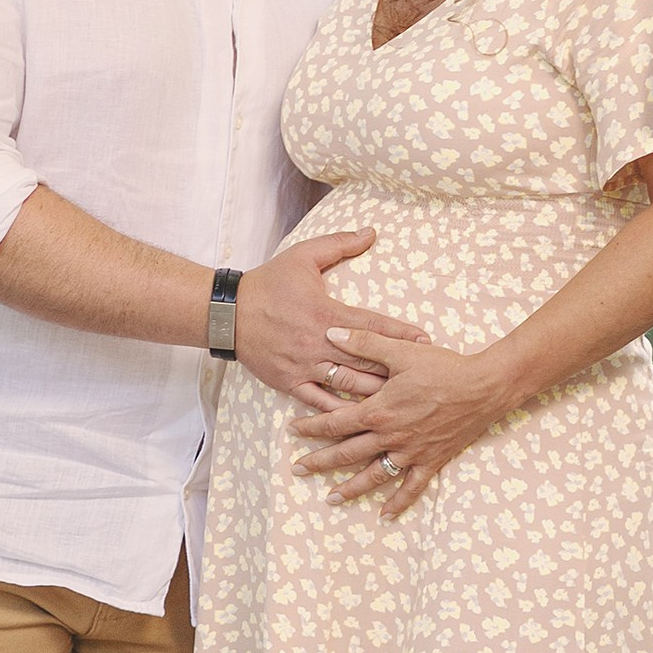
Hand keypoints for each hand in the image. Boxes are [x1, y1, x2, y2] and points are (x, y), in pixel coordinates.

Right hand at [233, 235, 429, 402]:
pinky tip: (360, 420)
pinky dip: (340, 412)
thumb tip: (371, 232)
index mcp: (326, 313)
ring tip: (401, 400)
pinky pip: (319, 402)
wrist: (227, 313)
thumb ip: (340, 244)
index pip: (373, 326)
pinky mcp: (290, 382)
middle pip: (367, 361)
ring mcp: (305, 367)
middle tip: (421, 377)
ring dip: (375, 393)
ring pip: (348, 385)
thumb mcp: (303, 255)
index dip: (401, 334)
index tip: (425, 341)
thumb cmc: (268, 283)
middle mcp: (319, 343)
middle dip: (396, 370)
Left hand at [289, 326, 513, 512]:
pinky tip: (386, 515)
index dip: (310, 427)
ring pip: (373, 476)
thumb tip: (331, 333)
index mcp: (378, 410)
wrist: (484, 386)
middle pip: (346, 453)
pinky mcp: (432, 460)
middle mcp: (390, 436)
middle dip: (319, 462)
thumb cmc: (443, 366)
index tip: (292, 430)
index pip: (333, 422)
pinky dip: (399, 502)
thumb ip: (364, 342)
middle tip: (298, 470)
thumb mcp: (400, 351)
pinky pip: (412, 487)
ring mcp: (410, 452)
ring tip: (331, 500)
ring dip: (350, 489)